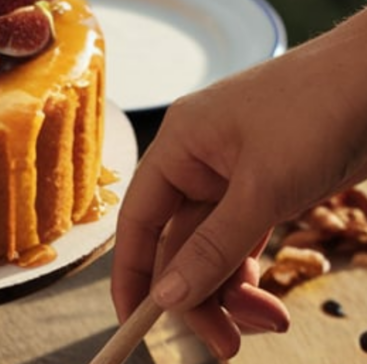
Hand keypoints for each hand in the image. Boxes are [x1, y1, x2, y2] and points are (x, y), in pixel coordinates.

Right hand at [112, 10, 366, 358]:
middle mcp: (199, 162)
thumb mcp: (263, 190)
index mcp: (179, 147)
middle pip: (178, 244)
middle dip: (199, 294)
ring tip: (268, 323)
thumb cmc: (319, 110)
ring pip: (213, 247)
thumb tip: (168, 296)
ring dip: (232, 291)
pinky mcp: (269, 186)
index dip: (132, 274)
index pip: (138, 221)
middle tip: (223, 344)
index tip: (137, 322)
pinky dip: (252, 272)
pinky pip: (242, 239)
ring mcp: (235, 176)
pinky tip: (271, 301)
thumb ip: (213, 248)